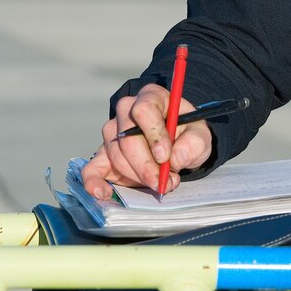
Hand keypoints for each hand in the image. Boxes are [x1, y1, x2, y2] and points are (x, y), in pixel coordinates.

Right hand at [81, 83, 212, 199]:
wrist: (177, 142)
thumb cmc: (186, 133)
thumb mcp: (200, 135)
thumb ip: (194, 143)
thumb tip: (175, 158)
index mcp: (151, 97)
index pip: (143, 110)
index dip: (153, 135)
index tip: (165, 156)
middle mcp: (126, 111)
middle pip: (127, 138)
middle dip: (146, 165)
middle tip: (163, 181)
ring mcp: (112, 133)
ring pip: (116, 156)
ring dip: (137, 176)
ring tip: (159, 184)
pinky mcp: (104, 155)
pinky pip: (91, 168)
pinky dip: (94, 183)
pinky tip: (105, 194)